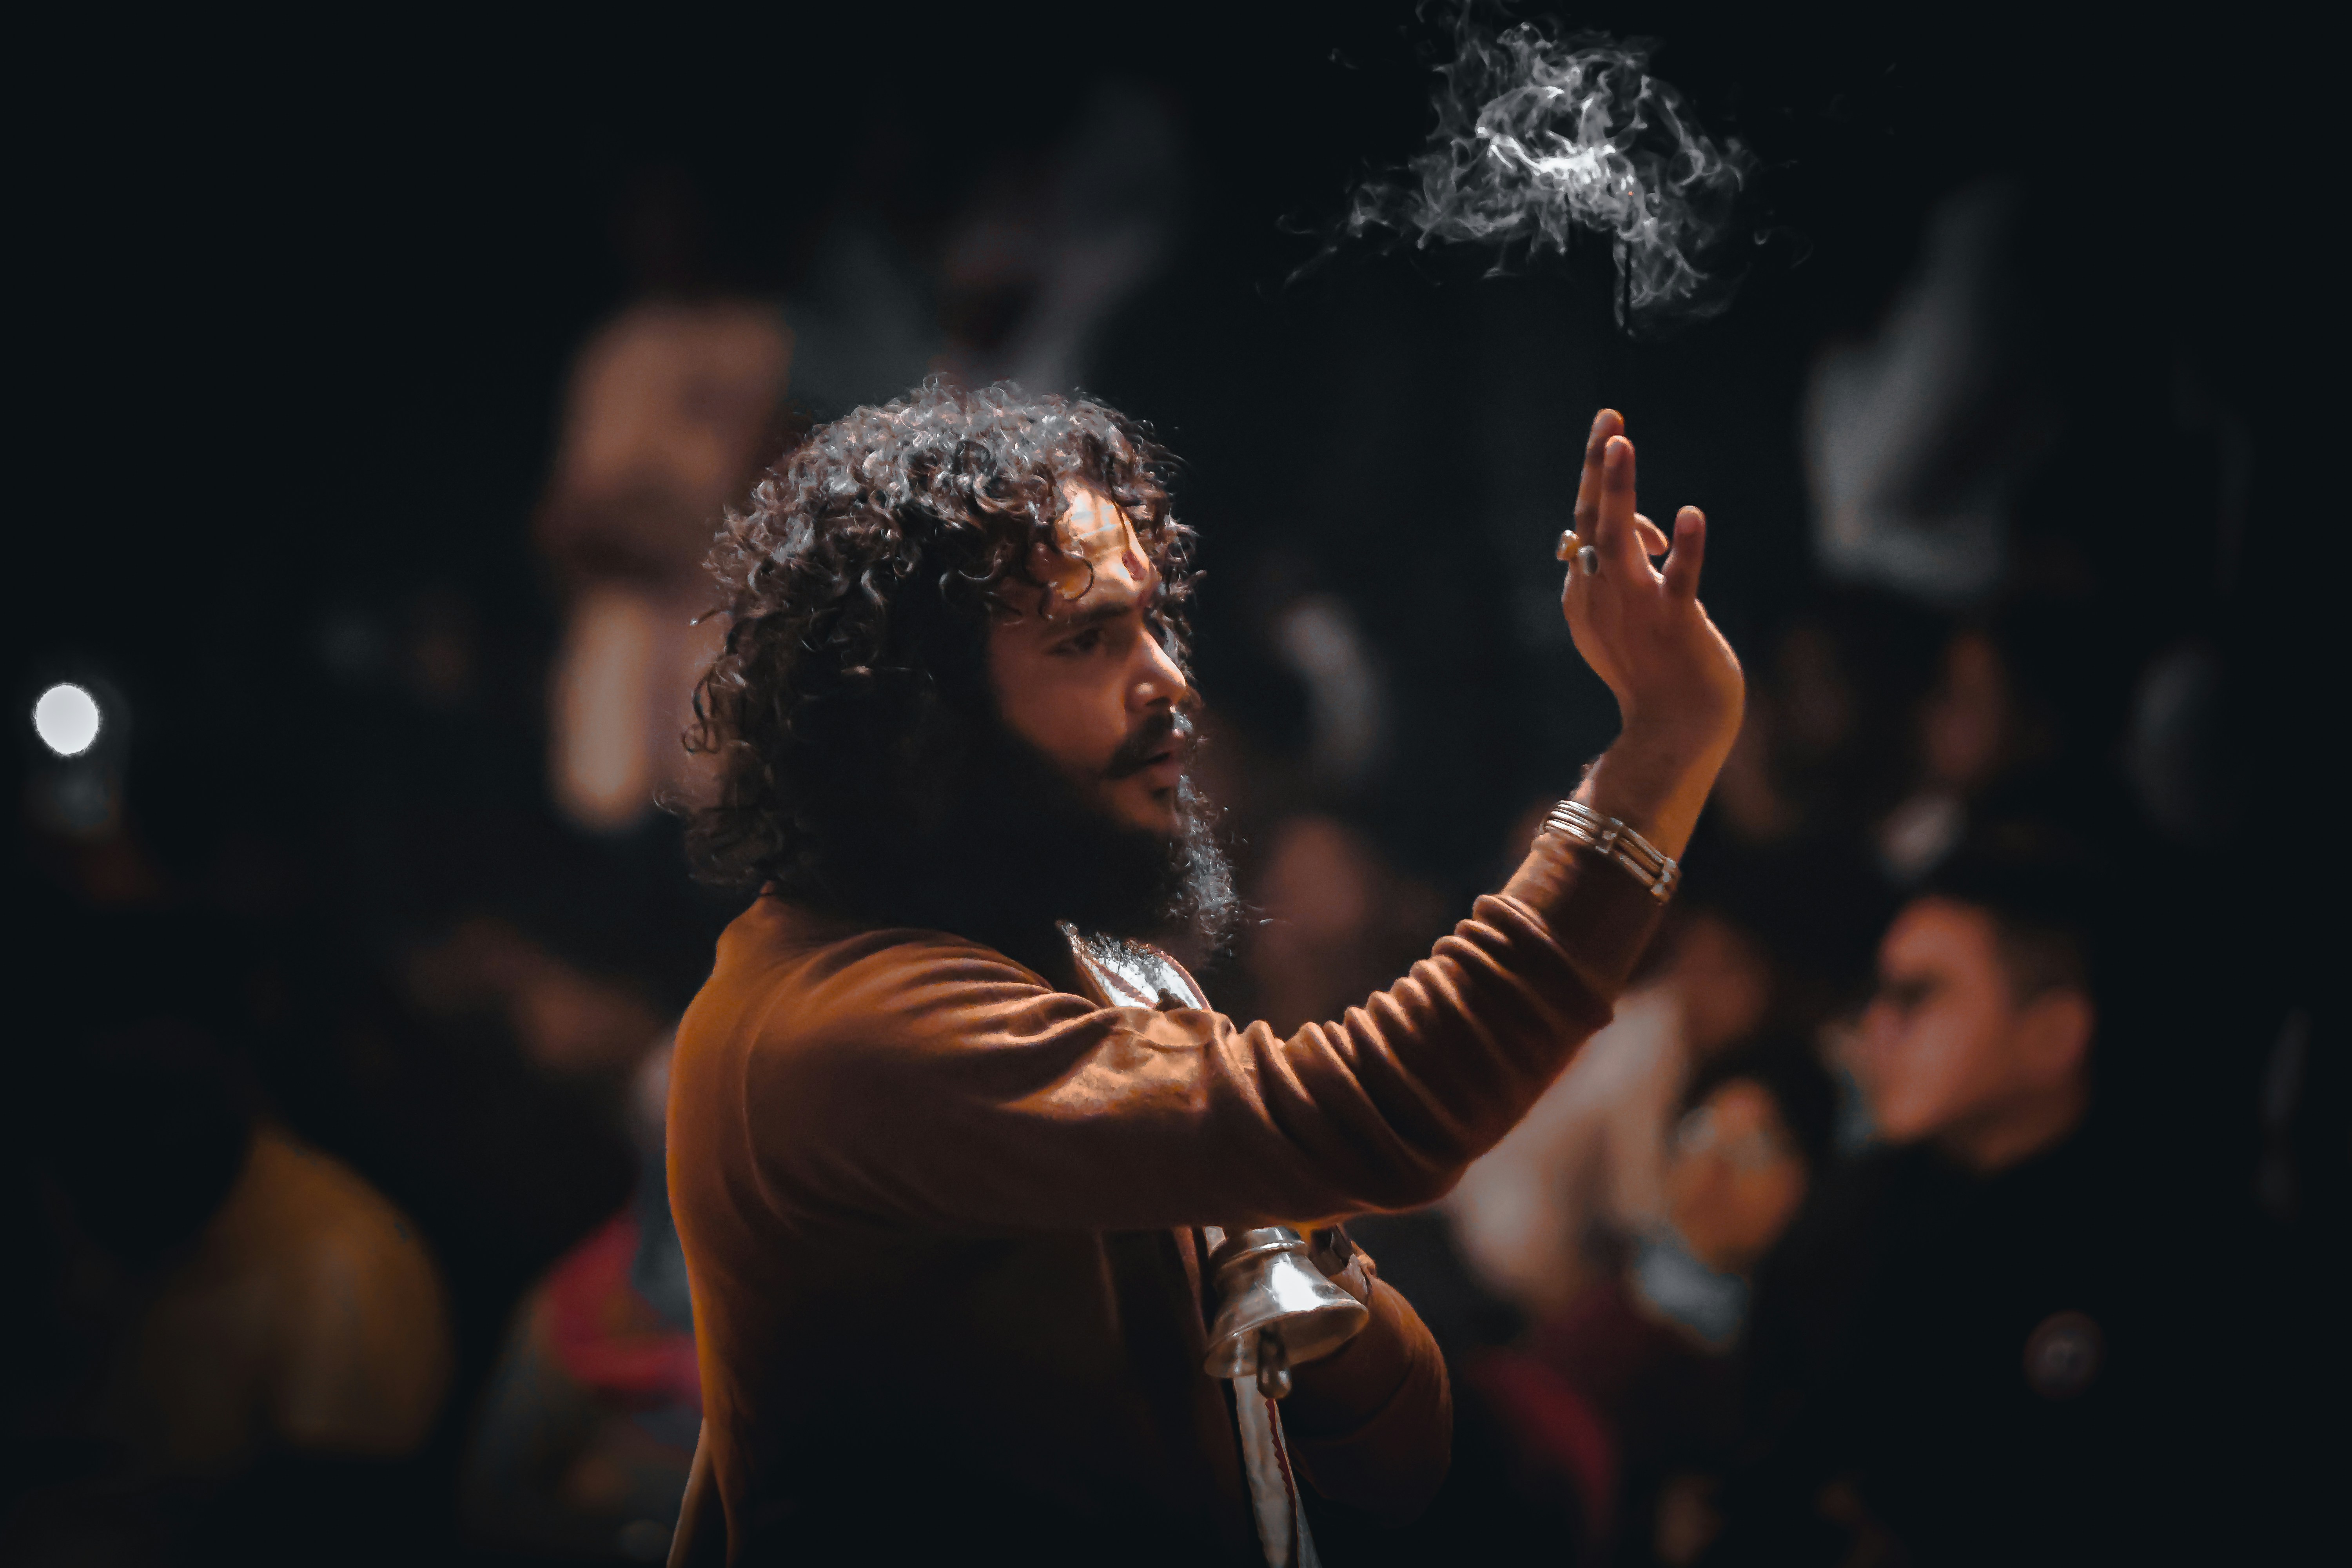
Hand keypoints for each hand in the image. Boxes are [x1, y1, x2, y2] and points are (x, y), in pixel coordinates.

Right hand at [1558, 409, 1744, 856]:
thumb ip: (1624, 574)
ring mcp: (1635, 609)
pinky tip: (1691, 516)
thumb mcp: (1623, 620)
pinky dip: (1684, 548)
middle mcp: (1601, 596)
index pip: (1587, 527)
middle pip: (1592, 519)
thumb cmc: (1653, 673)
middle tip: (1609, 417)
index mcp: (1583, 595)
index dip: (1607, 493)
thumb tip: (1641, 531)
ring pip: (1618, 539)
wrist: (1675, 731)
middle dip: (1598, 465)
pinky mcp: (1675, 624)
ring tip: (1621, 441)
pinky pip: (1678, 580)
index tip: (1618, 450)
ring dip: (1621, 488)